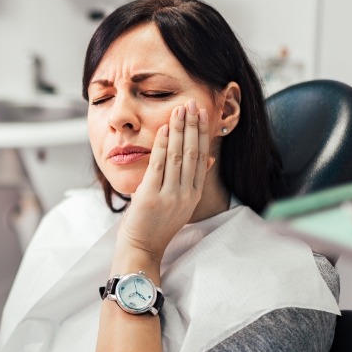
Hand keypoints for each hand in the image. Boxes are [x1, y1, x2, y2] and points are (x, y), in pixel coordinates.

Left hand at [117, 99, 212, 260]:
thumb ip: (194, 180)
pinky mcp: (152, 196)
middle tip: (193, 103)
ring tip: (180, 110)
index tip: (202, 114)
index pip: (202, 157)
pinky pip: (159, 165)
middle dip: (193, 126)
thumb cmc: (158, 224)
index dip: (202, 133)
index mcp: (194, 194)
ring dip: (179, 130)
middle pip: (193, 153)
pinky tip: (164, 129)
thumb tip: (209, 158)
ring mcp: (170, 196)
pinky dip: (162, 145)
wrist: (142, 247)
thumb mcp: (182, 203)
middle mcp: (186, 194)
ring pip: (178, 156)